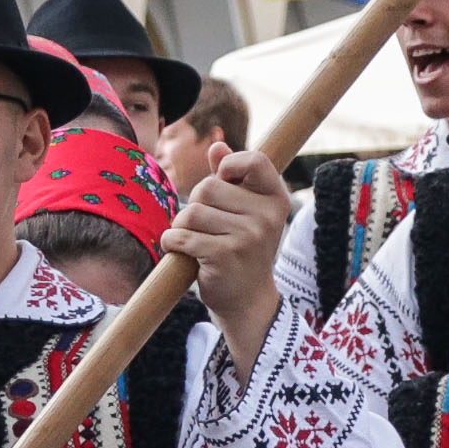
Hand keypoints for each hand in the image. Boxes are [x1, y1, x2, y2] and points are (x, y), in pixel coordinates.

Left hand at [161, 148, 292, 377]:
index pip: (255, 160)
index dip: (230, 165)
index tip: (224, 183)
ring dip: (181, 226)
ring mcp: (247, 236)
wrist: (247, 301)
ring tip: (195, 242)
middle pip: (208, 186)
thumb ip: (232, 179)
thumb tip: (217, 146)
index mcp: (276, 199)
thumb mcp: (246, 213)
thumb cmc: (242, 250)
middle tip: (206, 228)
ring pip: (191, 211)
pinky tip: (182, 252)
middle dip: (196, 205)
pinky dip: (172, 242)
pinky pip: (181, 235)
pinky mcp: (224, 255)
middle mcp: (266, 216)